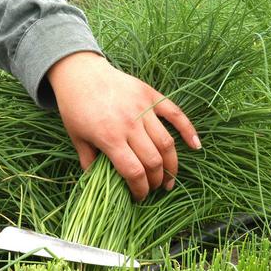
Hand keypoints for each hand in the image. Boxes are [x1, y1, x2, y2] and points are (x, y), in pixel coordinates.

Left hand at [47, 52, 200, 200]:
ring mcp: (143, 108)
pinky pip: (176, 115)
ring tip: (169, 179)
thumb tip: (96, 184)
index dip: (140, 190)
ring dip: (172, 165)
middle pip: (154, 161)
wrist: (80, 72)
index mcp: (110, 137)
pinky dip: (188, 131)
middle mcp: (130, 124)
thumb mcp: (76, 137)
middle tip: (153, 189)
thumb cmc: (75, 107)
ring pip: (167, 143)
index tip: (138, 198)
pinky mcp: (151, 95)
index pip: (134, 172)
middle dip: (155, 181)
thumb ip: (88, 162)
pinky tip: (196, 147)